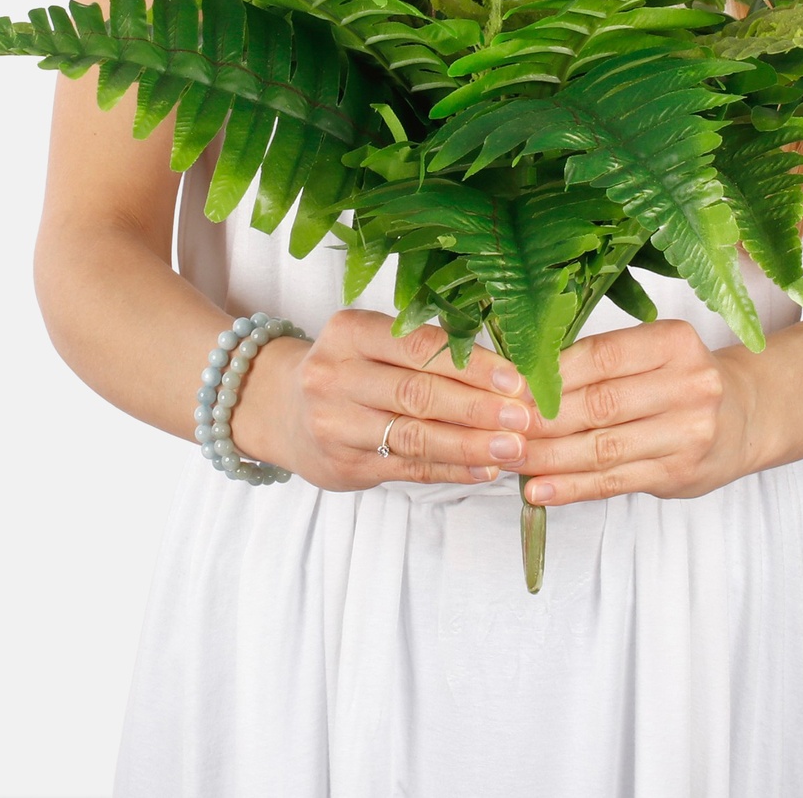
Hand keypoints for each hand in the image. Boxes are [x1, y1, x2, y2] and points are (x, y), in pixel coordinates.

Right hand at [237, 309, 537, 491]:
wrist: (277, 407)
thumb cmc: (347, 366)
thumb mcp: (370, 340)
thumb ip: (425, 349)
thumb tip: (505, 370)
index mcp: (349, 332)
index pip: (419, 347)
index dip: (471, 365)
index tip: (517, 380)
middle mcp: (336, 376)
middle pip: (418, 393)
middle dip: (478, 408)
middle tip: (525, 417)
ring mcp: (335, 424)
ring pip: (413, 436)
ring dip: (470, 444)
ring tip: (514, 448)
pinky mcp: (343, 465)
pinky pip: (407, 468)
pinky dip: (451, 470)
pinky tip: (485, 469)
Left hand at [496, 319, 756, 505]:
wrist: (744, 416)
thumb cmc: (679, 379)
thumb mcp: (652, 352)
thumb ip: (600, 361)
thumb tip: (524, 378)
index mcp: (675, 342)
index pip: (602, 355)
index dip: (552, 374)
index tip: (510, 387)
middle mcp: (690, 385)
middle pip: (599, 404)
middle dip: (541, 419)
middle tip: (498, 426)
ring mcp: (689, 432)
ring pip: (602, 447)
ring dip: (548, 457)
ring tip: (508, 459)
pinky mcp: (680, 473)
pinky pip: (614, 482)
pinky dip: (572, 487)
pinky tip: (540, 490)